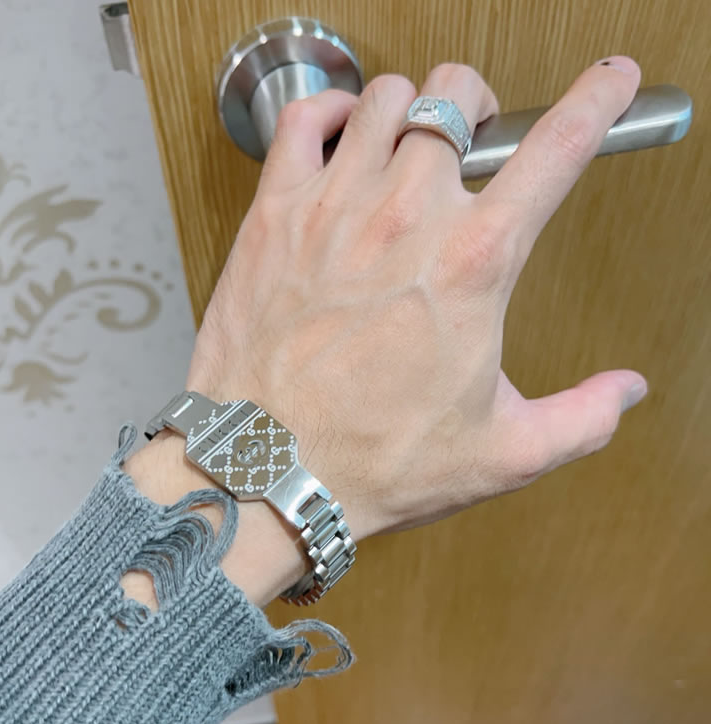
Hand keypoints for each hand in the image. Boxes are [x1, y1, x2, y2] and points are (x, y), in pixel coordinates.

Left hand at [186, 58, 645, 542]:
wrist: (268, 469)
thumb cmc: (375, 461)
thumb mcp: (502, 452)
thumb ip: (582, 419)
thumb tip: (625, 391)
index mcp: (473, 263)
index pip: (555, 148)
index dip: (596, 100)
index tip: (609, 83)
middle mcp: (405, 216)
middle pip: (457, 97)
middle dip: (477, 107)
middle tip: (472, 140)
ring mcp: (334, 207)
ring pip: (386, 98)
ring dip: (410, 108)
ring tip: (409, 142)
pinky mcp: (274, 215)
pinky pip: (304, 120)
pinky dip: (331, 109)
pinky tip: (343, 133)